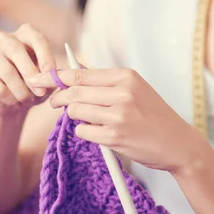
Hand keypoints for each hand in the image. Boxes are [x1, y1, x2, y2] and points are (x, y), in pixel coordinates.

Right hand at [0, 23, 56, 114]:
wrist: (15, 102)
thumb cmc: (34, 86)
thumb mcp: (46, 80)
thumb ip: (49, 77)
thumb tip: (49, 78)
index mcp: (25, 34)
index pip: (36, 38)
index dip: (45, 56)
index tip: (51, 73)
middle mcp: (5, 40)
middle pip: (15, 50)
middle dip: (30, 72)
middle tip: (40, 91)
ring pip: (6, 71)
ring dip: (21, 91)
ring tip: (28, 99)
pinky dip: (10, 99)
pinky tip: (13, 101)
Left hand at [27, 68, 204, 173]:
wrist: (178, 144)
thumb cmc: (152, 116)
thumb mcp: (134, 89)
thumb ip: (103, 80)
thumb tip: (73, 69)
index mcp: (125, 77)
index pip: (79, 74)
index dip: (54, 77)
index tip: (36, 78)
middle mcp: (122, 92)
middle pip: (73, 92)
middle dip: (57, 99)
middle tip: (52, 104)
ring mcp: (119, 114)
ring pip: (75, 111)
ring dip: (74, 117)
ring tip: (88, 120)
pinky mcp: (115, 136)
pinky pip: (83, 131)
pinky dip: (85, 133)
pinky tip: (99, 134)